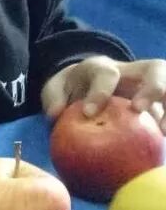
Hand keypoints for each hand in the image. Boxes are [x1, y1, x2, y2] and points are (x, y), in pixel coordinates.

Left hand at [41, 56, 165, 126]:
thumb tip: (55, 114)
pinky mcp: (159, 102)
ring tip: (164, 132)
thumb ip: (54, 98)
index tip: (88, 113)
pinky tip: (164, 140)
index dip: (99, 92)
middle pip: (154, 69)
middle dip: (152, 88)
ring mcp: (151, 85)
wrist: (88, 83)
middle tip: (139, 110)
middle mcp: (133, 72)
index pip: (106, 74)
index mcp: (103, 68)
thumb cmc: (72, 89)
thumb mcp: (56, 88)